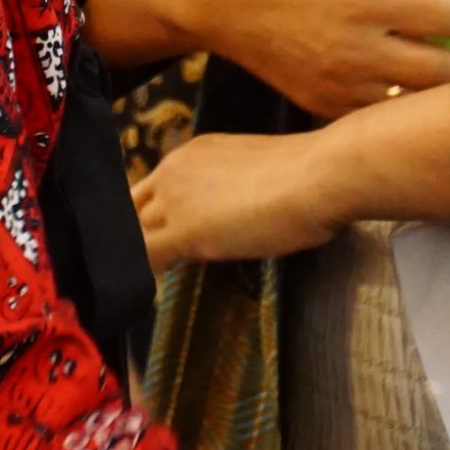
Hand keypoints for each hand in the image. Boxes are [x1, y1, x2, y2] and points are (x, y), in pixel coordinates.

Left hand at [134, 130, 345, 268]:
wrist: (319, 175)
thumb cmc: (307, 176)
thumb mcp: (252, 174)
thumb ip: (226, 192)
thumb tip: (224, 217)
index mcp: (191, 154)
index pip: (150, 191)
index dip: (149, 221)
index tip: (157, 244)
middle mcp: (174, 170)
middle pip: (130, 210)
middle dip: (134, 239)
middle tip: (141, 270)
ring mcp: (175, 199)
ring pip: (131, 234)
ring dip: (135, 259)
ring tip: (136, 287)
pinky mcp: (184, 230)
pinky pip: (144, 258)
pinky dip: (140, 277)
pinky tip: (145, 295)